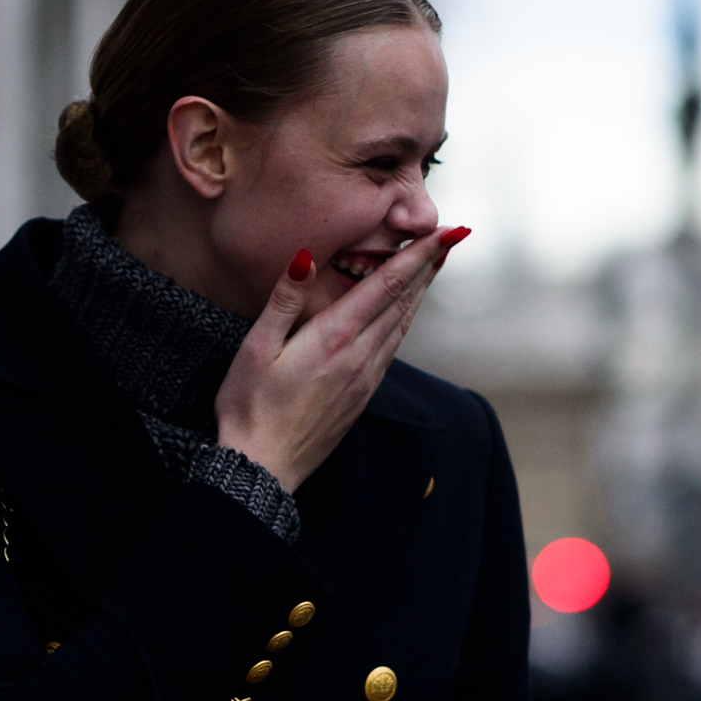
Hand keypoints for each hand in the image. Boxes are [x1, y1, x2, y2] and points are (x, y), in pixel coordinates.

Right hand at [213, 227, 467, 493]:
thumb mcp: (254, 349)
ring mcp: (364, 378)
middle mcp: (358, 355)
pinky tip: (404, 316)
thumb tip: (305, 256)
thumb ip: (283, 301)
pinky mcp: (361, 397)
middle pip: (403, 301)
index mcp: (334, 337)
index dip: (420, 254)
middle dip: (428, 266)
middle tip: (453, 237)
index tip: (450, 231)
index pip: (387, 284)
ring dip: (420, 292)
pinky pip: (392, 350)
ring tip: (434, 267)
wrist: (261, 469)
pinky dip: (404, 322)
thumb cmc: (248, 408)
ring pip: (402, 324)